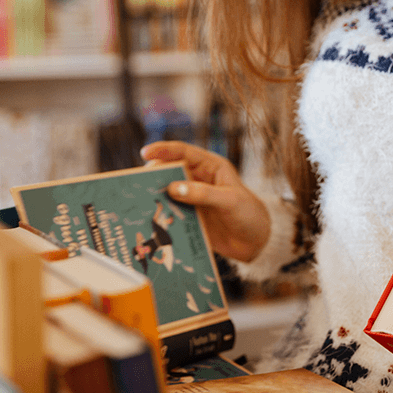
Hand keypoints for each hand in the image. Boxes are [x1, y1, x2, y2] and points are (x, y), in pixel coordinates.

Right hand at [140, 141, 270, 262]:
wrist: (256, 242)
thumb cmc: (249, 215)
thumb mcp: (230, 201)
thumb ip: (203, 194)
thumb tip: (173, 188)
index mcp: (211, 167)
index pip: (184, 153)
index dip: (164, 150)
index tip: (145, 153)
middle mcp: (199, 179)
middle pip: (170, 172)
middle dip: (154, 175)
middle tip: (136, 183)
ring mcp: (192, 198)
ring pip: (167, 192)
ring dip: (154, 196)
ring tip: (136, 200)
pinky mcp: (189, 217)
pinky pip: (170, 212)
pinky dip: (159, 214)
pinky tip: (147, 220)